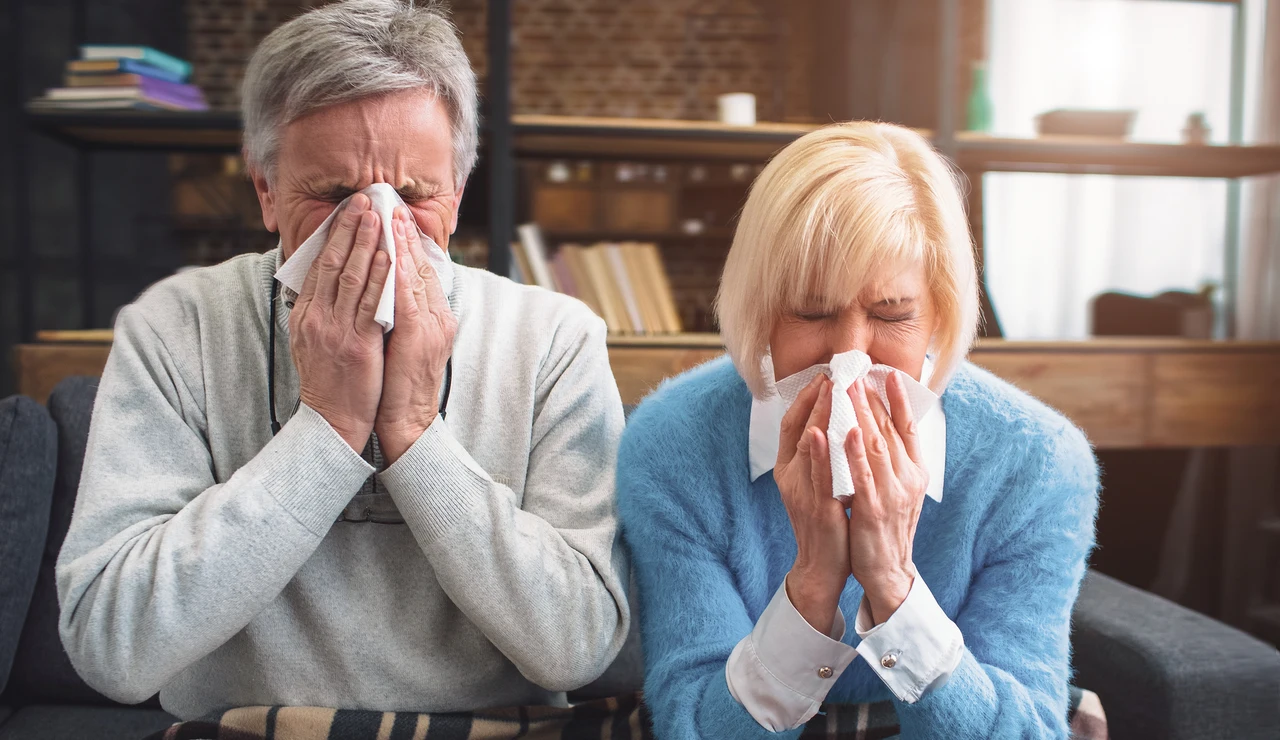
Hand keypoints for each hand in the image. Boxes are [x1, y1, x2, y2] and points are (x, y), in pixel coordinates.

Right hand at [289, 193, 390, 451]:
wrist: (332, 422)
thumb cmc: (329, 384)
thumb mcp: (312, 343)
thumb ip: (319, 314)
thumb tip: (326, 287)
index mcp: (306, 316)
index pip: (320, 266)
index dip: (335, 236)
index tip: (348, 212)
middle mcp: (317, 318)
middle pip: (333, 263)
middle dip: (349, 229)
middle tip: (363, 200)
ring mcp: (336, 330)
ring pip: (352, 277)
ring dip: (366, 243)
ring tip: (377, 216)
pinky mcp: (357, 344)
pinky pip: (370, 303)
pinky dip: (380, 276)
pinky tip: (389, 256)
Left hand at [374, 206, 457, 462]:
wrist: (406, 423)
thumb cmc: (397, 385)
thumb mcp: (402, 343)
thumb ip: (398, 315)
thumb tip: (382, 289)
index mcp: (434, 318)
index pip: (420, 271)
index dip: (407, 242)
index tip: (392, 216)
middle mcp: (438, 317)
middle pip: (421, 266)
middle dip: (404, 234)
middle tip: (388, 204)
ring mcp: (432, 326)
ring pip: (416, 276)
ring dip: (401, 244)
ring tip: (387, 217)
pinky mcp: (420, 337)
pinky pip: (408, 297)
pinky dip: (398, 272)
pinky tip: (388, 253)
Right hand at [775, 375, 851, 634]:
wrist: (821, 567)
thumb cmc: (825, 523)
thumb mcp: (817, 483)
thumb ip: (820, 455)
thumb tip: (832, 421)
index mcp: (789, 468)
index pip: (792, 423)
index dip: (805, 397)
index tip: (823, 375)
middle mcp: (790, 476)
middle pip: (798, 428)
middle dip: (815, 398)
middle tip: (831, 372)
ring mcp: (802, 492)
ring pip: (807, 447)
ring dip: (818, 416)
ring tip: (829, 389)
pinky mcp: (818, 509)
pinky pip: (818, 477)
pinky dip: (818, 454)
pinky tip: (822, 433)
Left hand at [845, 372, 929, 624]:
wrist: (888, 573)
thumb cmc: (888, 529)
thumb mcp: (899, 491)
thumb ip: (894, 462)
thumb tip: (885, 429)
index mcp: (916, 472)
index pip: (909, 428)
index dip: (900, 399)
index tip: (887, 372)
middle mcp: (909, 479)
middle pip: (889, 429)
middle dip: (871, 398)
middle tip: (856, 370)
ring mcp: (892, 493)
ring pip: (875, 445)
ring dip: (860, 414)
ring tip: (848, 387)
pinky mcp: (872, 509)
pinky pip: (862, 475)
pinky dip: (853, 451)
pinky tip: (844, 430)